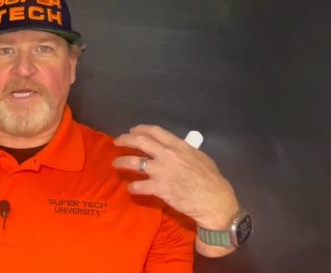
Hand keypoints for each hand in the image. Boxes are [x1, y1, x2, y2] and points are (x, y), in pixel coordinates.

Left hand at [112, 125, 238, 229]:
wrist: (215, 201)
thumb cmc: (212, 180)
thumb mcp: (201, 158)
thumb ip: (184, 151)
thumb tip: (175, 149)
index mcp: (179, 146)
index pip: (155, 131)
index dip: (140, 129)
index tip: (133, 130)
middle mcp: (167, 155)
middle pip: (140, 141)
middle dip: (125, 139)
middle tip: (117, 142)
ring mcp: (161, 171)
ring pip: (134, 162)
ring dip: (121, 161)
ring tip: (115, 163)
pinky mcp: (158, 188)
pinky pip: (138, 186)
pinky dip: (132, 187)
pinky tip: (131, 189)